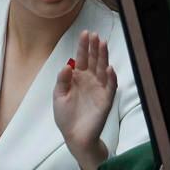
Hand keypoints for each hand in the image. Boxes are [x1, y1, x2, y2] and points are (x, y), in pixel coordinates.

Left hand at [53, 30, 116, 169]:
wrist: (75, 136)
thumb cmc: (66, 117)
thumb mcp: (59, 96)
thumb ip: (62, 80)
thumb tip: (67, 65)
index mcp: (78, 78)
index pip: (81, 58)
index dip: (83, 46)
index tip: (85, 33)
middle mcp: (90, 80)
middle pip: (94, 60)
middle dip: (94, 48)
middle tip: (95, 35)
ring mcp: (99, 89)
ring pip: (103, 69)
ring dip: (103, 57)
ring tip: (103, 44)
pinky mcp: (106, 100)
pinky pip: (110, 87)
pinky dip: (111, 78)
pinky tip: (109, 68)